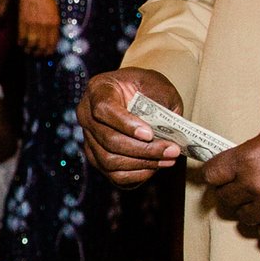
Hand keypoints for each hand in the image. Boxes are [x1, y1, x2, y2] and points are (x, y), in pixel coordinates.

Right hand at [16, 0, 58, 53]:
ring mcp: (33, 24)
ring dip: (29, 50)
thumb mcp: (54, 11)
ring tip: (29, 51)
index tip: (46, 54)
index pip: (52, 42)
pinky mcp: (22, 21)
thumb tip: (50, 37)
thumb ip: (53, 24)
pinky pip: (21, 37)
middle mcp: (44, 25)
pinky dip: (21, 42)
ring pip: (31, 44)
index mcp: (54, 22)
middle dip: (39, 53)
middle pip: (42, 46)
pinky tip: (21, 43)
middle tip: (37, 54)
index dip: (49, 50)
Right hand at [79, 68, 185, 186]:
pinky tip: (155, 167)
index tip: (150, 133)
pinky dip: (137, 175)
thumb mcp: (158, 85)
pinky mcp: (96, 157)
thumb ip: (162, 103)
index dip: (126, 124)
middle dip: (144, 149)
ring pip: (110, 160)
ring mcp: (88, 138)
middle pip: (109, 140)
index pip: (104, 109)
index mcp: (98, 89)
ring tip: (169, 159)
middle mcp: (86, 114)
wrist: (136, 95)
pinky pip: (113, 174)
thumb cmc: (146, 87)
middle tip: (172, 150)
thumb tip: (170, 132)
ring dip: (143, 163)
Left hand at [199, 112, 259, 245]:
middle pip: (225, 198)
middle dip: (231, 191)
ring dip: (249, 209)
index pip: (212, 174)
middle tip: (242, 186)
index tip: (221, 174)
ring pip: (243, 218)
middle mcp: (256, 185)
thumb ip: (252, 149)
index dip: (216, 173)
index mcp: (248, 159)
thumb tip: (239, 162)